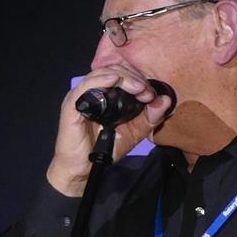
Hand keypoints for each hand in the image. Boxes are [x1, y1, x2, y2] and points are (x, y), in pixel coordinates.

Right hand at [45, 66, 175, 194]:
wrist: (84, 167)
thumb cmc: (104, 149)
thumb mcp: (134, 132)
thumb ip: (150, 117)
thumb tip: (165, 100)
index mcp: (106, 94)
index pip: (123, 73)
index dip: (138, 78)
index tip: (150, 94)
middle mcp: (93, 92)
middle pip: (114, 69)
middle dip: (133, 77)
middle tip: (145, 92)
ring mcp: (80, 97)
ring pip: (102, 73)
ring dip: (123, 77)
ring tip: (137, 89)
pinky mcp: (71, 105)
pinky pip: (85, 86)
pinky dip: (101, 79)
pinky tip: (114, 80)